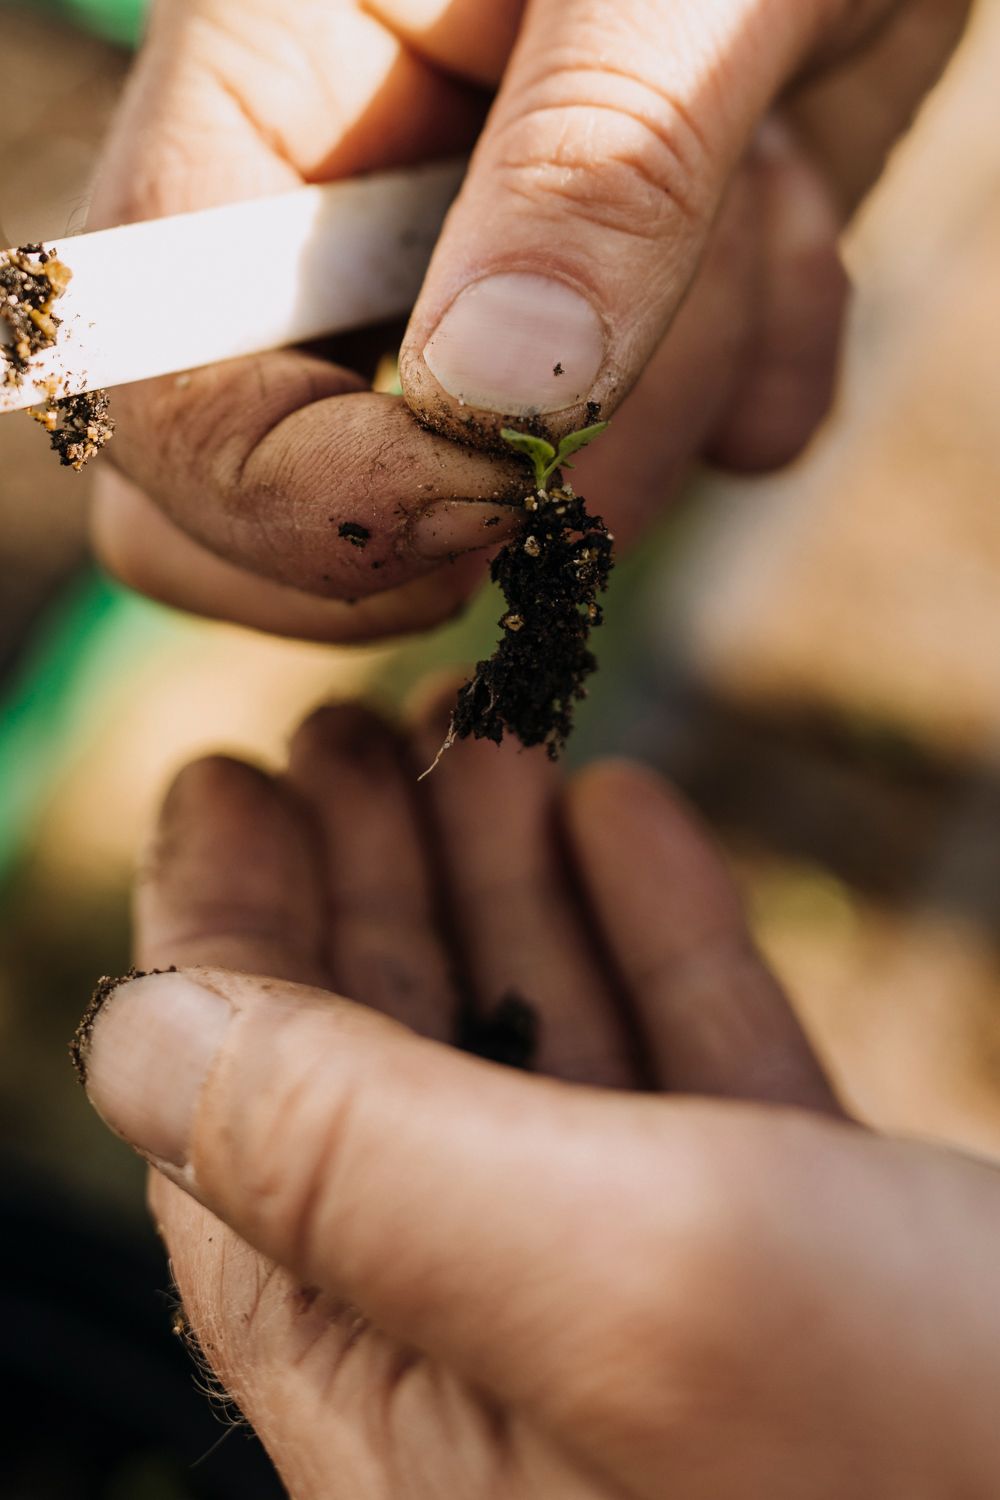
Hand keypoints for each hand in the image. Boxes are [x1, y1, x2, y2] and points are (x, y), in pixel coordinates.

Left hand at [78, 693, 999, 1497]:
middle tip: (339, 730)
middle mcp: (543, 1388)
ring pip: (546, 1065)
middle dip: (358, 896)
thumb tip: (133, 1040)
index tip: (217, 785)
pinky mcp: (835, 1272)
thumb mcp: (627, 1285)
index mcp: (435, 1432)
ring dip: (505, 888)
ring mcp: (695, 1325)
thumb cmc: (969, 1462)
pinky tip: (631, 812)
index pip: (252, 1164)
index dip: (219, 961)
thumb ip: (356, 1169)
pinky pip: (704, 1072)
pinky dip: (655, 937)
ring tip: (476, 739)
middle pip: (392, 1096)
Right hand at [89, 0, 970, 640]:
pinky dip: (756, 382)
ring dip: (676, 387)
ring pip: (505, 503)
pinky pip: (658, 463)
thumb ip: (591, 166)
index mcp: (266, 94)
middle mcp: (346, 218)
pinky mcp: (611, 336)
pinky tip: (800, 219)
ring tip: (765, 180)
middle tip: (624, 371)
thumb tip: (489, 404)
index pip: (167, 391)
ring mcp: (479, 292)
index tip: (501, 492)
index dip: (303, 502)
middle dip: (478, 496)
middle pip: (282, 506)